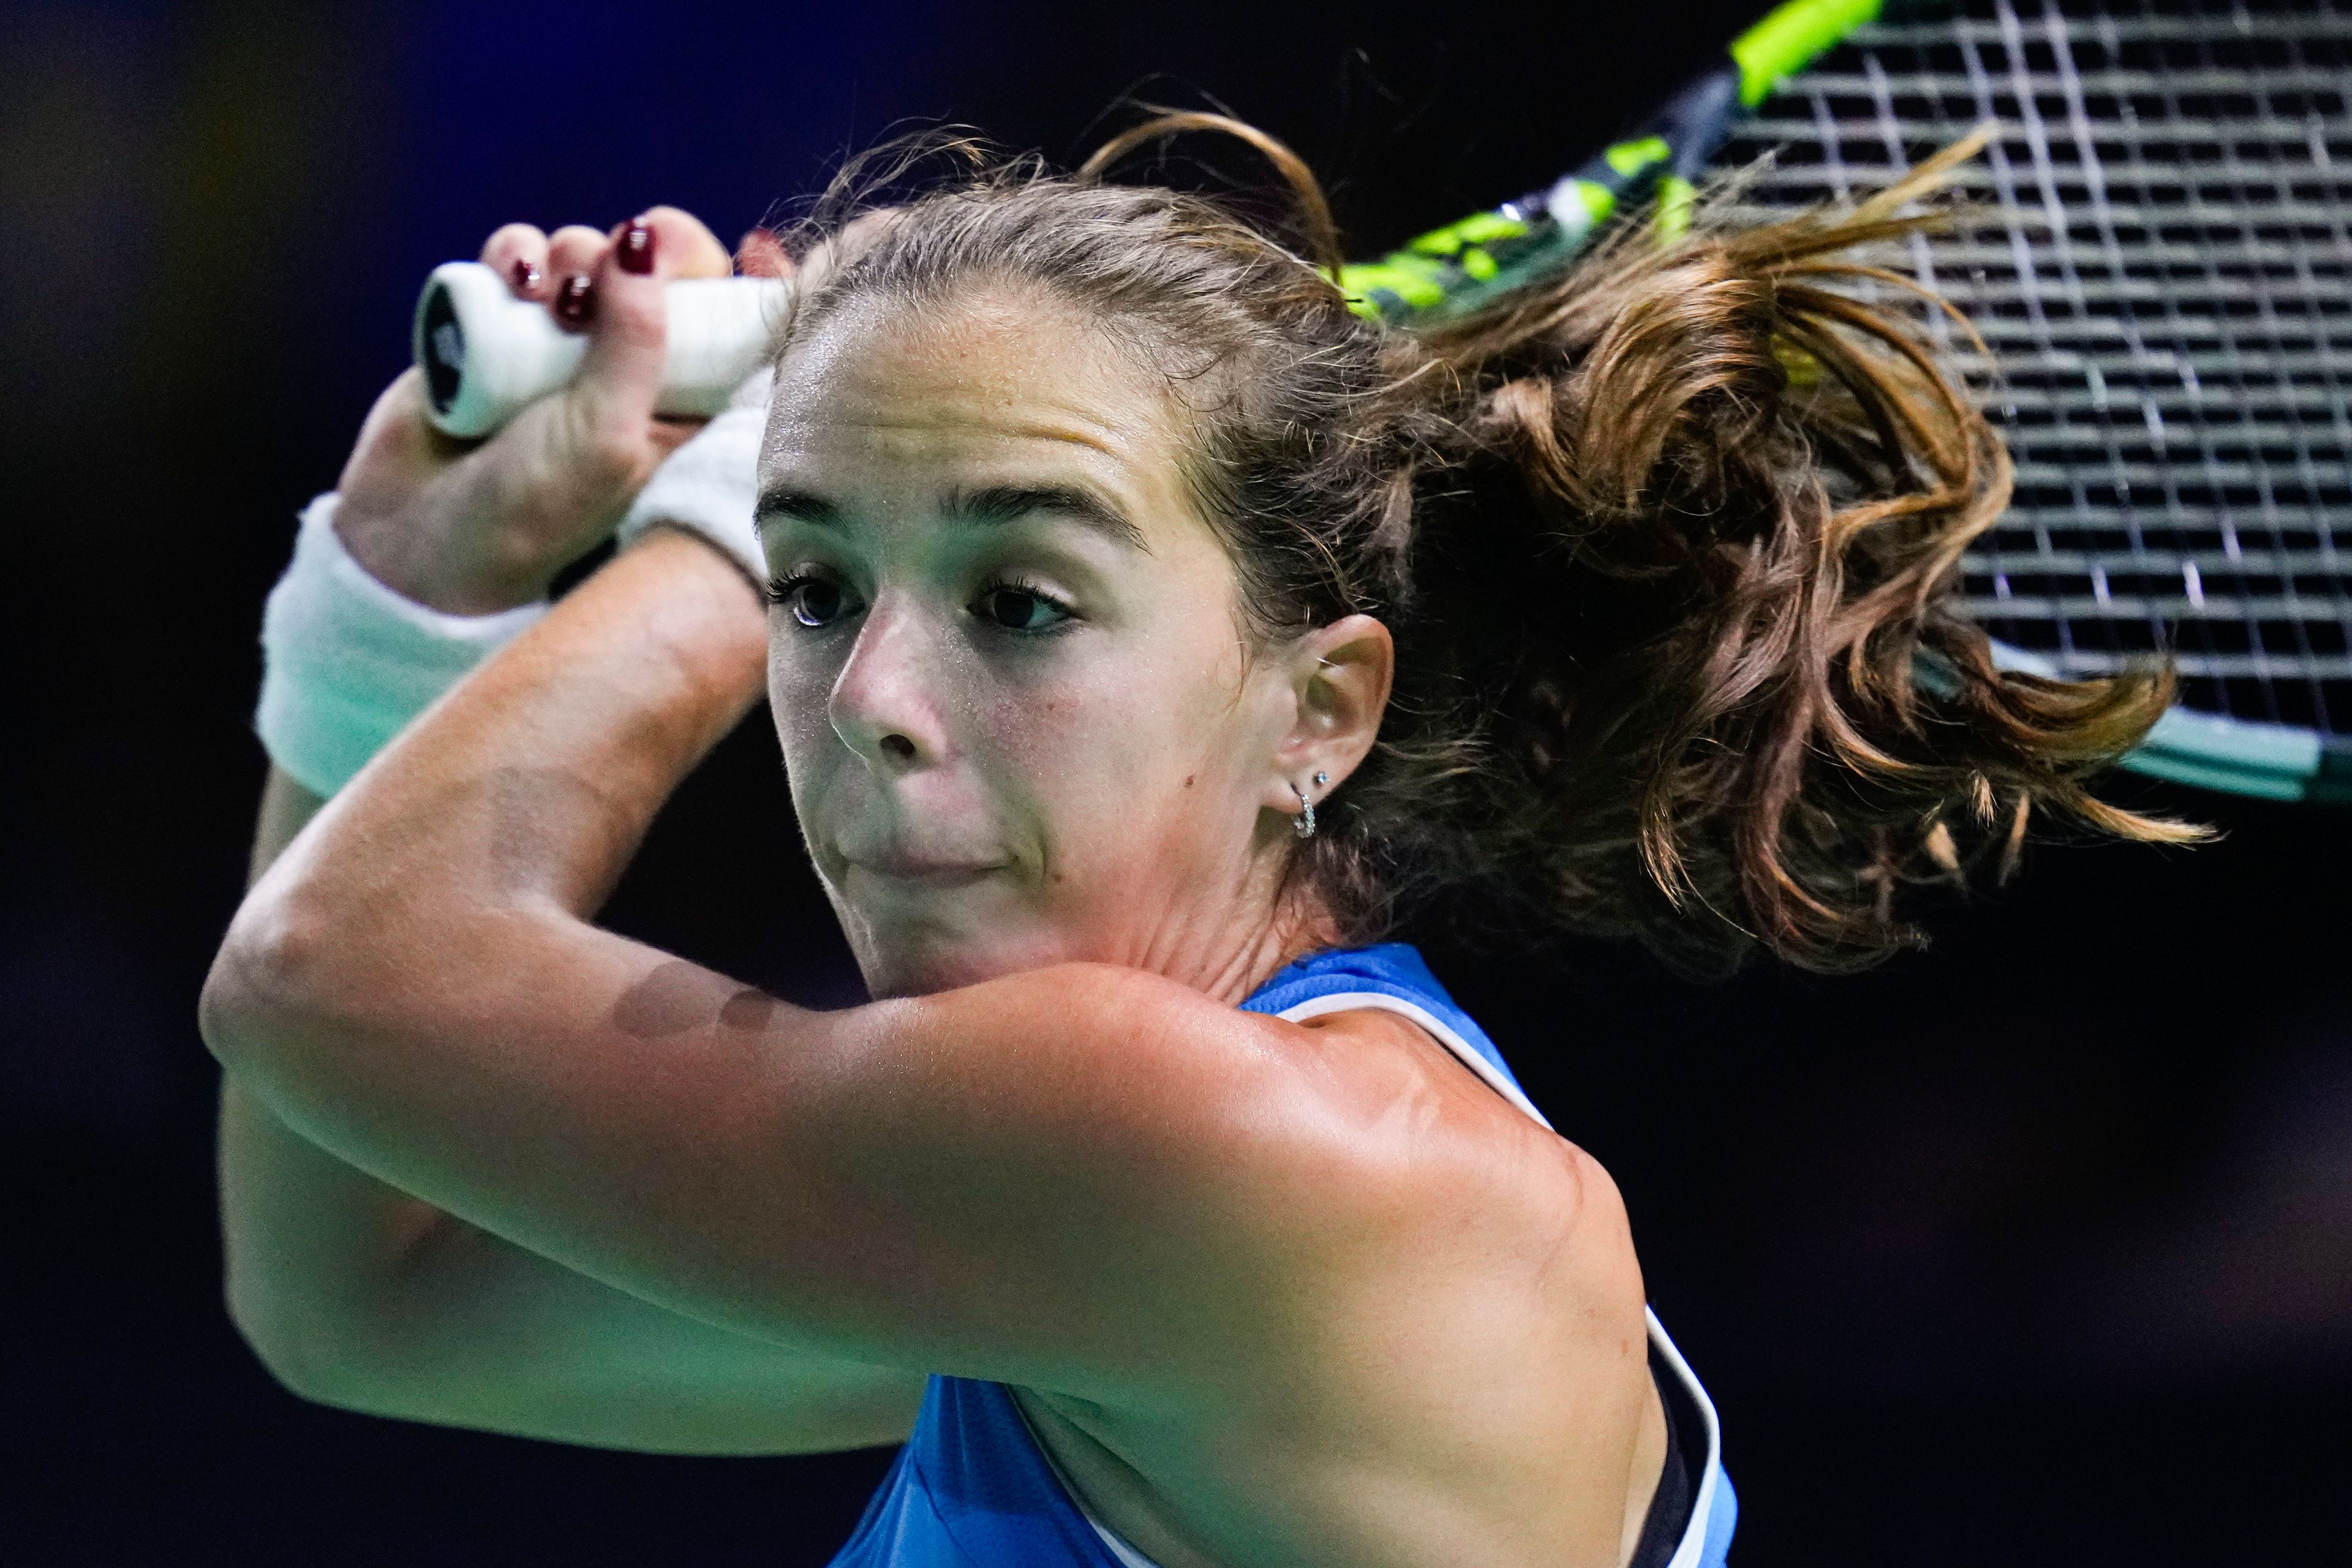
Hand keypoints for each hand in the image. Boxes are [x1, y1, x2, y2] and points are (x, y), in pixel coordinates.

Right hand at [330, 207, 738, 614]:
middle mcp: (634, 369)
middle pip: (664, 270)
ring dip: (572, 256)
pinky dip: (515, 254)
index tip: (752, 249)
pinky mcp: (500, 322)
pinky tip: (509, 281)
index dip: (749, 281)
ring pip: (588, 255)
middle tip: (610, 277)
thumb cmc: (530, 510)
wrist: (417, 536)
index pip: (738, 329)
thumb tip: (642, 243)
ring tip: (546, 302)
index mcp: (687, 409)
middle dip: (642, 255)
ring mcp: (565, 343)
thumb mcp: (606, 435)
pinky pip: (521, 257)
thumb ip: (636, 340)